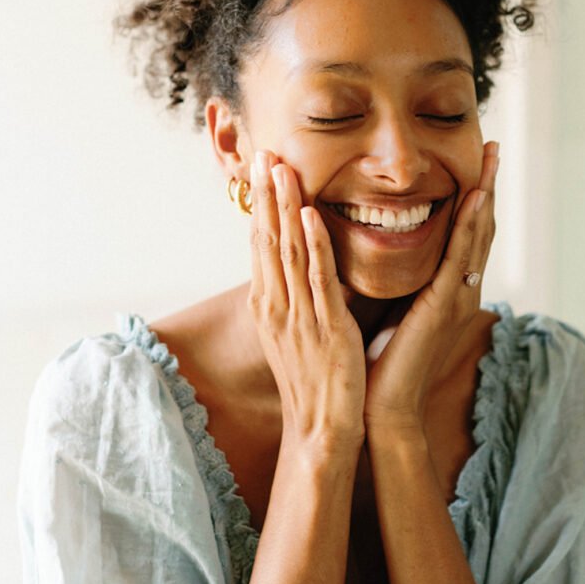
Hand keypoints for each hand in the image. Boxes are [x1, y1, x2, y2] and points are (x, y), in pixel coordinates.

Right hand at [248, 151, 366, 450]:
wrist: (321, 431)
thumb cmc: (315, 383)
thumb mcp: (297, 333)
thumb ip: (298, 298)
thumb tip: (304, 267)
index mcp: (270, 306)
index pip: (260, 245)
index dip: (260, 205)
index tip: (259, 168)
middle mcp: (276, 305)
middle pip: (266, 239)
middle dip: (265, 194)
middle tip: (263, 152)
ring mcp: (298, 315)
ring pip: (287, 250)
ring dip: (284, 206)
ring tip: (282, 168)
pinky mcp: (325, 326)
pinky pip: (316, 278)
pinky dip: (313, 244)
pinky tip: (310, 215)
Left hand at [363, 141, 498, 435]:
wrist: (381, 406)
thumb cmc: (379, 360)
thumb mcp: (390, 306)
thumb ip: (396, 277)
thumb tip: (376, 242)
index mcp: (447, 289)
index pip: (465, 232)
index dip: (474, 196)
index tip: (476, 161)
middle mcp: (460, 290)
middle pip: (480, 227)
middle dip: (487, 185)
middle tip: (493, 147)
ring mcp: (457, 298)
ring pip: (477, 235)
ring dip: (486, 194)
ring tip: (491, 160)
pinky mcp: (445, 307)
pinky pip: (461, 257)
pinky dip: (470, 226)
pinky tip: (475, 199)